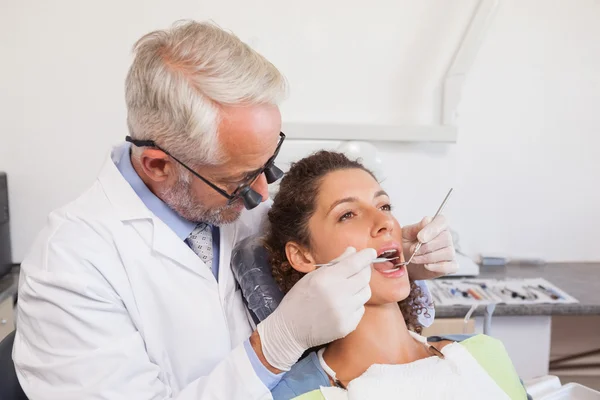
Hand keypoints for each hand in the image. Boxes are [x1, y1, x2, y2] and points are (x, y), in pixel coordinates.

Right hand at [256, 247, 375, 370]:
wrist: (290, 329)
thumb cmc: (299, 299)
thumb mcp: (312, 276)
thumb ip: (335, 263)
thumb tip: (352, 251)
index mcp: (325, 279)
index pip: (354, 263)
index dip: (366, 256)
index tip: (371, 252)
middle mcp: (337, 295)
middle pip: (364, 278)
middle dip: (365, 270)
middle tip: (361, 268)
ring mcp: (344, 312)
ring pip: (365, 293)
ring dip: (360, 287)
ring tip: (348, 288)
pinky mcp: (348, 326)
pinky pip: (361, 309)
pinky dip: (355, 304)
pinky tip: (342, 304)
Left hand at [402, 215, 457, 279]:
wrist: (406, 262)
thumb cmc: (406, 245)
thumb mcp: (405, 235)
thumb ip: (415, 228)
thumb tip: (427, 221)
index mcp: (436, 225)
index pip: (442, 221)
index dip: (432, 229)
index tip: (420, 238)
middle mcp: (446, 237)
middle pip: (445, 238)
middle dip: (426, 247)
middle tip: (413, 250)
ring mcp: (450, 251)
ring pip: (447, 253)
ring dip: (428, 257)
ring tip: (415, 258)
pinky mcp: (451, 265)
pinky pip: (450, 266)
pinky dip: (437, 267)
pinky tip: (426, 266)